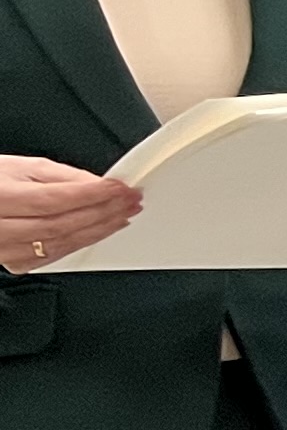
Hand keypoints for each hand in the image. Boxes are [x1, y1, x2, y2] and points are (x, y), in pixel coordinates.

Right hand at [0, 153, 140, 271]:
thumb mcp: (20, 167)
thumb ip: (60, 176)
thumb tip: (96, 184)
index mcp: (0, 197)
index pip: (53, 199)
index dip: (91, 195)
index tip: (120, 188)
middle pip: (60, 224)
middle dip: (102, 213)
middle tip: (130, 202)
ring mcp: (4, 249)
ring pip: (59, 244)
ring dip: (98, 230)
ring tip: (123, 216)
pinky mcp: (14, 262)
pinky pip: (53, 256)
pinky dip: (80, 243)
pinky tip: (99, 232)